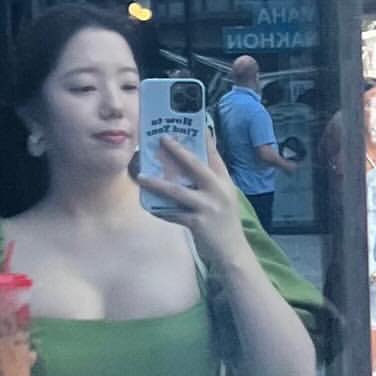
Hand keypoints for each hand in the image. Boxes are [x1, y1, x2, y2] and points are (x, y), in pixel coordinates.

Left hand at [138, 136, 244, 264]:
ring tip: (142, 176)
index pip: (214, 156)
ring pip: (178, 191)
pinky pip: (173, 214)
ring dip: (158, 183)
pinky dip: (160, 210)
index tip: (194, 123)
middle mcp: (218, 191)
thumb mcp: (224, 198)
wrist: (233, 252)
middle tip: (162, 139)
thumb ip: (211, 183)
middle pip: (196, 166)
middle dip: (178, 151)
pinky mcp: (198, 223)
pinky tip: (148, 205)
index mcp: (225, 183)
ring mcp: (208, 207)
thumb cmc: (225, 224)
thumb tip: (190, 166)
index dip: (205, 139)